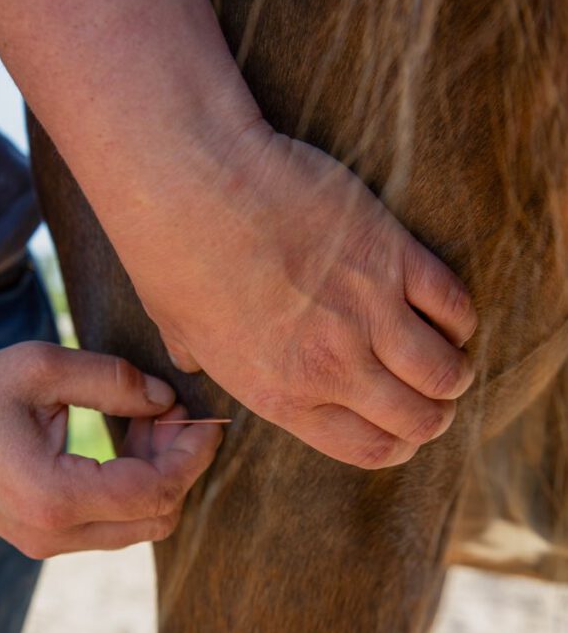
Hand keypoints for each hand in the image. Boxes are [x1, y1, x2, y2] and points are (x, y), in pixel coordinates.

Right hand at [0, 343, 221, 556]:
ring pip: (139, 527)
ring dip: (159, 477)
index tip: (206, 415)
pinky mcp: (45, 540)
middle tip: (172, 411)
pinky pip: (112, 524)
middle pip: (158, 518)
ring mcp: (49, 545)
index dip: (193, 454)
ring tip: (150, 419)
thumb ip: (112, 380)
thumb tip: (166, 398)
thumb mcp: (38, 368)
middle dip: (181, 465)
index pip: (157, 490)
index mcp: (55, 497)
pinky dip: (134, 487)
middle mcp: (56, 535)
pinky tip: (126, 441)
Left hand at [121, 125, 477, 467]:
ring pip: (445, 370)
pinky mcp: (391, 254)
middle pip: (420, 419)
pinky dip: (459, 316)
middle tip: (433, 394)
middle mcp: (334, 366)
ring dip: (453, 371)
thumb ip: (205, 359)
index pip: (371, 451)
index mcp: (284, 396)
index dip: (398, 445)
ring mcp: (367, 312)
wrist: (191, 182)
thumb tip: (194, 362)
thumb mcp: (180, 329)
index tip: (402, 428)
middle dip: (434, 414)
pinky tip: (446, 312)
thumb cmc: (172, 254)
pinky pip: (454, 305)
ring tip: (447, 356)